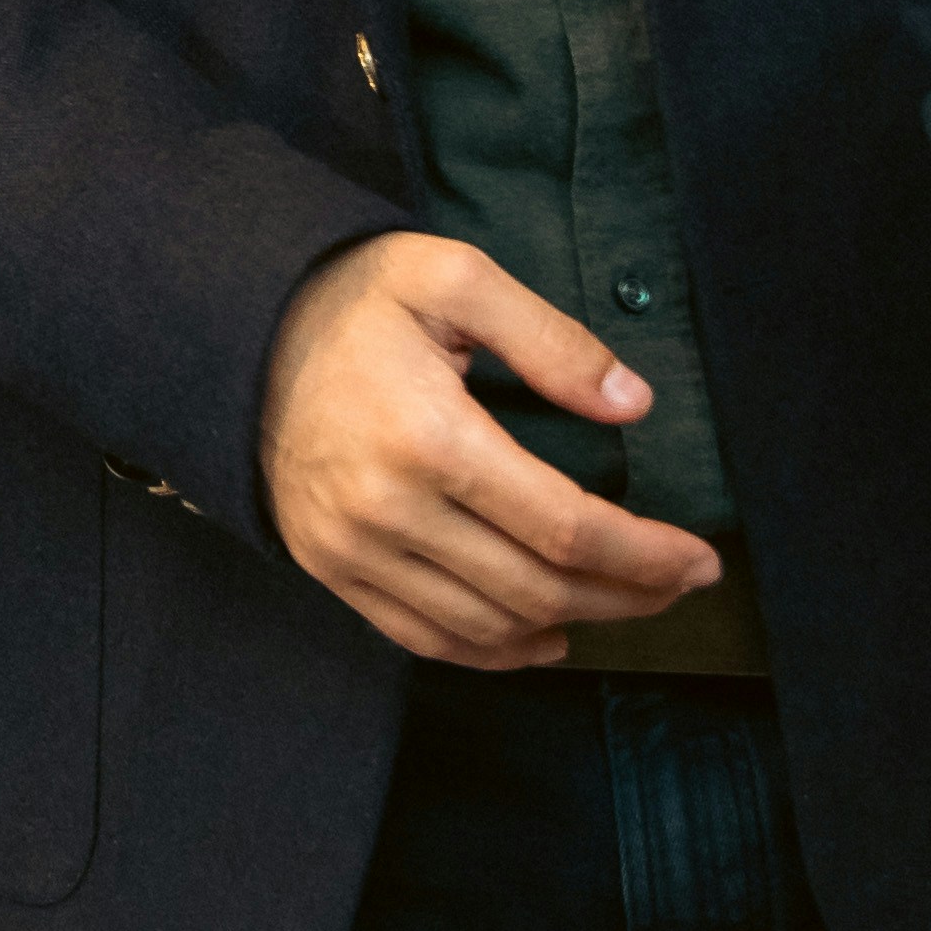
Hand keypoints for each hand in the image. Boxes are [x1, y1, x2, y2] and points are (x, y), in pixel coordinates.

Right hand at [256, 231, 719, 670]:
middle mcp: (388, 509)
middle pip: (536, 589)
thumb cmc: (351, 298)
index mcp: (430, 438)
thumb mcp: (453, 278)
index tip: (698, 559)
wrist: (232, 330)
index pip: (565, 527)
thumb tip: (632, 402)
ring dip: (569, 626)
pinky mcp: (330, 568)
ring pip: (487, 626)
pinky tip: (542, 637)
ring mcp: (352, 549)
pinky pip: (424, 638)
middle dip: (625, 596)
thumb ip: (549, 339)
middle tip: (678, 584)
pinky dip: (493, 652)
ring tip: (621, 602)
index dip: (645, 554)